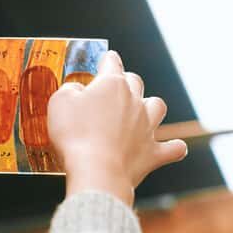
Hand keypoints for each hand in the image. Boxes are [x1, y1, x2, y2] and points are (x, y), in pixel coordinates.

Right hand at [48, 51, 187, 205]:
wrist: (96, 171)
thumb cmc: (75, 136)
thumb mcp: (59, 103)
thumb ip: (69, 90)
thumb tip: (77, 90)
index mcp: (112, 85)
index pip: (112, 63)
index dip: (107, 60)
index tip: (105, 61)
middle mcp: (134, 101)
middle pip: (135, 82)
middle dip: (126, 83)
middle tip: (114, 92)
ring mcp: (147, 127)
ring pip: (158, 107)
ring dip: (151, 107)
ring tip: (142, 113)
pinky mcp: (153, 153)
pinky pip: (173, 148)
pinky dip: (174, 147)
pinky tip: (174, 148)